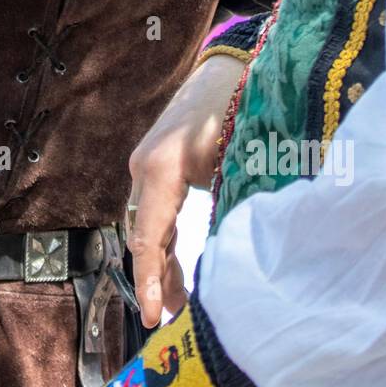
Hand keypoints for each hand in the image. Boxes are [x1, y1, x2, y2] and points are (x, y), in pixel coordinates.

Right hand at [127, 54, 244, 327]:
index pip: (147, 237)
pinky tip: (178, 270)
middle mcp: (144, 166)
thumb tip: (239, 259)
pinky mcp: (158, 166)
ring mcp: (147, 165)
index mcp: (161, 167)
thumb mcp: (243, 158)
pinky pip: (155, 213)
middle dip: (155, 279)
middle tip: (168, 320)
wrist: (231, 66)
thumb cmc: (243, 107)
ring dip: (160, 264)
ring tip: (177, 304)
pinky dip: (164, 244)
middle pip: (142, 234)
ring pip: (147, 226)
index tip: (155, 317)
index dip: (151, 281)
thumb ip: (235, 204)